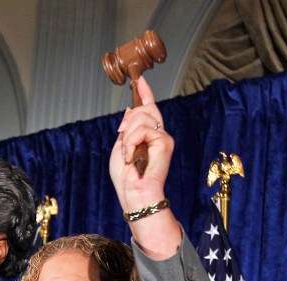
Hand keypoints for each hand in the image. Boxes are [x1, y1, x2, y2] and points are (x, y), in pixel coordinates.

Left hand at [109, 76, 173, 212]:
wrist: (133, 193)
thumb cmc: (126, 177)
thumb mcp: (121, 147)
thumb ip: (127, 129)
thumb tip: (130, 109)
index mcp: (147, 136)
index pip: (148, 109)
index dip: (144, 94)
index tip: (140, 81)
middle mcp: (158, 134)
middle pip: (142, 110)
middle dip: (128, 123)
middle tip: (124, 142)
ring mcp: (163, 138)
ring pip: (141, 119)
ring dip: (128, 137)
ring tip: (128, 155)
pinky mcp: (165, 142)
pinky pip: (143, 130)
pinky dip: (131, 142)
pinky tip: (132, 156)